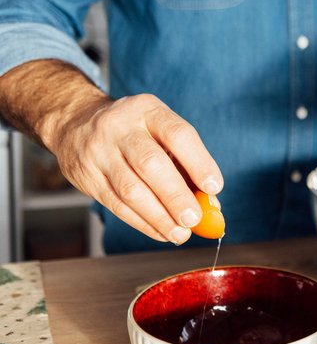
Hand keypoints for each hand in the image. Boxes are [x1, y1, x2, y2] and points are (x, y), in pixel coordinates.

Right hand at [50, 93, 223, 244]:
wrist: (76, 123)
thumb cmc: (136, 132)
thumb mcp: (160, 133)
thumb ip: (188, 165)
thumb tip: (211, 204)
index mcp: (148, 110)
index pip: (178, 134)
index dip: (199, 162)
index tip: (214, 187)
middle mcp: (120, 127)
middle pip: (150, 164)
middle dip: (175, 195)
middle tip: (194, 219)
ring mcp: (98, 151)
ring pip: (130, 189)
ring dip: (159, 217)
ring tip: (181, 233)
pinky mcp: (86, 177)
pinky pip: (116, 205)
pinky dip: (142, 222)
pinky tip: (161, 232)